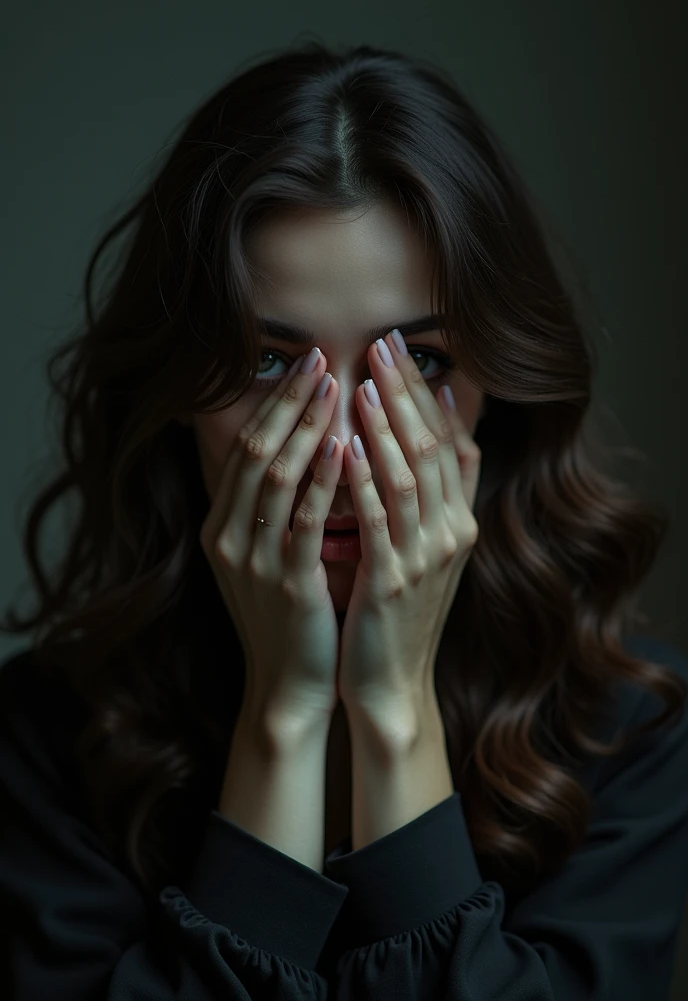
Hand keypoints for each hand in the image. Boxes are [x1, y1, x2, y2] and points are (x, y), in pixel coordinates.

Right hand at [200, 346, 344, 731]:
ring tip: (335, 388)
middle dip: (289, 402)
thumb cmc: (290, 617)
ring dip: (306, 428)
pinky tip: (346, 448)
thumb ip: (278, 508)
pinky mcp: (286, 582)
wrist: (290, 684)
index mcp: (224, 527)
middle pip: (254, 451)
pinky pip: (303, 520)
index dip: (277, 404)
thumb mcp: (270, 556)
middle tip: (319, 359)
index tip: (307, 366)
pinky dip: (323, 480)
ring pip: (275, 477)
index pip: (245, 448)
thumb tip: (309, 448)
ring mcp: (254, 560)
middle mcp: (230, 537)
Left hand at [337, 329, 480, 721]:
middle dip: (407, 394)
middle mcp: (450, 534)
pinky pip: (379, 520)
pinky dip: (364, 481)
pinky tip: (345, 447)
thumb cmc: (400, 612)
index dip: (426, 395)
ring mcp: (424, 558)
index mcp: (458, 523)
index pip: (451, 443)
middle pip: (433, 449)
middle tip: (384, 345)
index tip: (403, 350)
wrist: (391, 683)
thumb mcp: (427, 551)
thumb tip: (436, 430)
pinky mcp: (391, 581)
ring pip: (409, 477)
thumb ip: (436, 497)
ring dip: (386, 427)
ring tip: (366, 382)